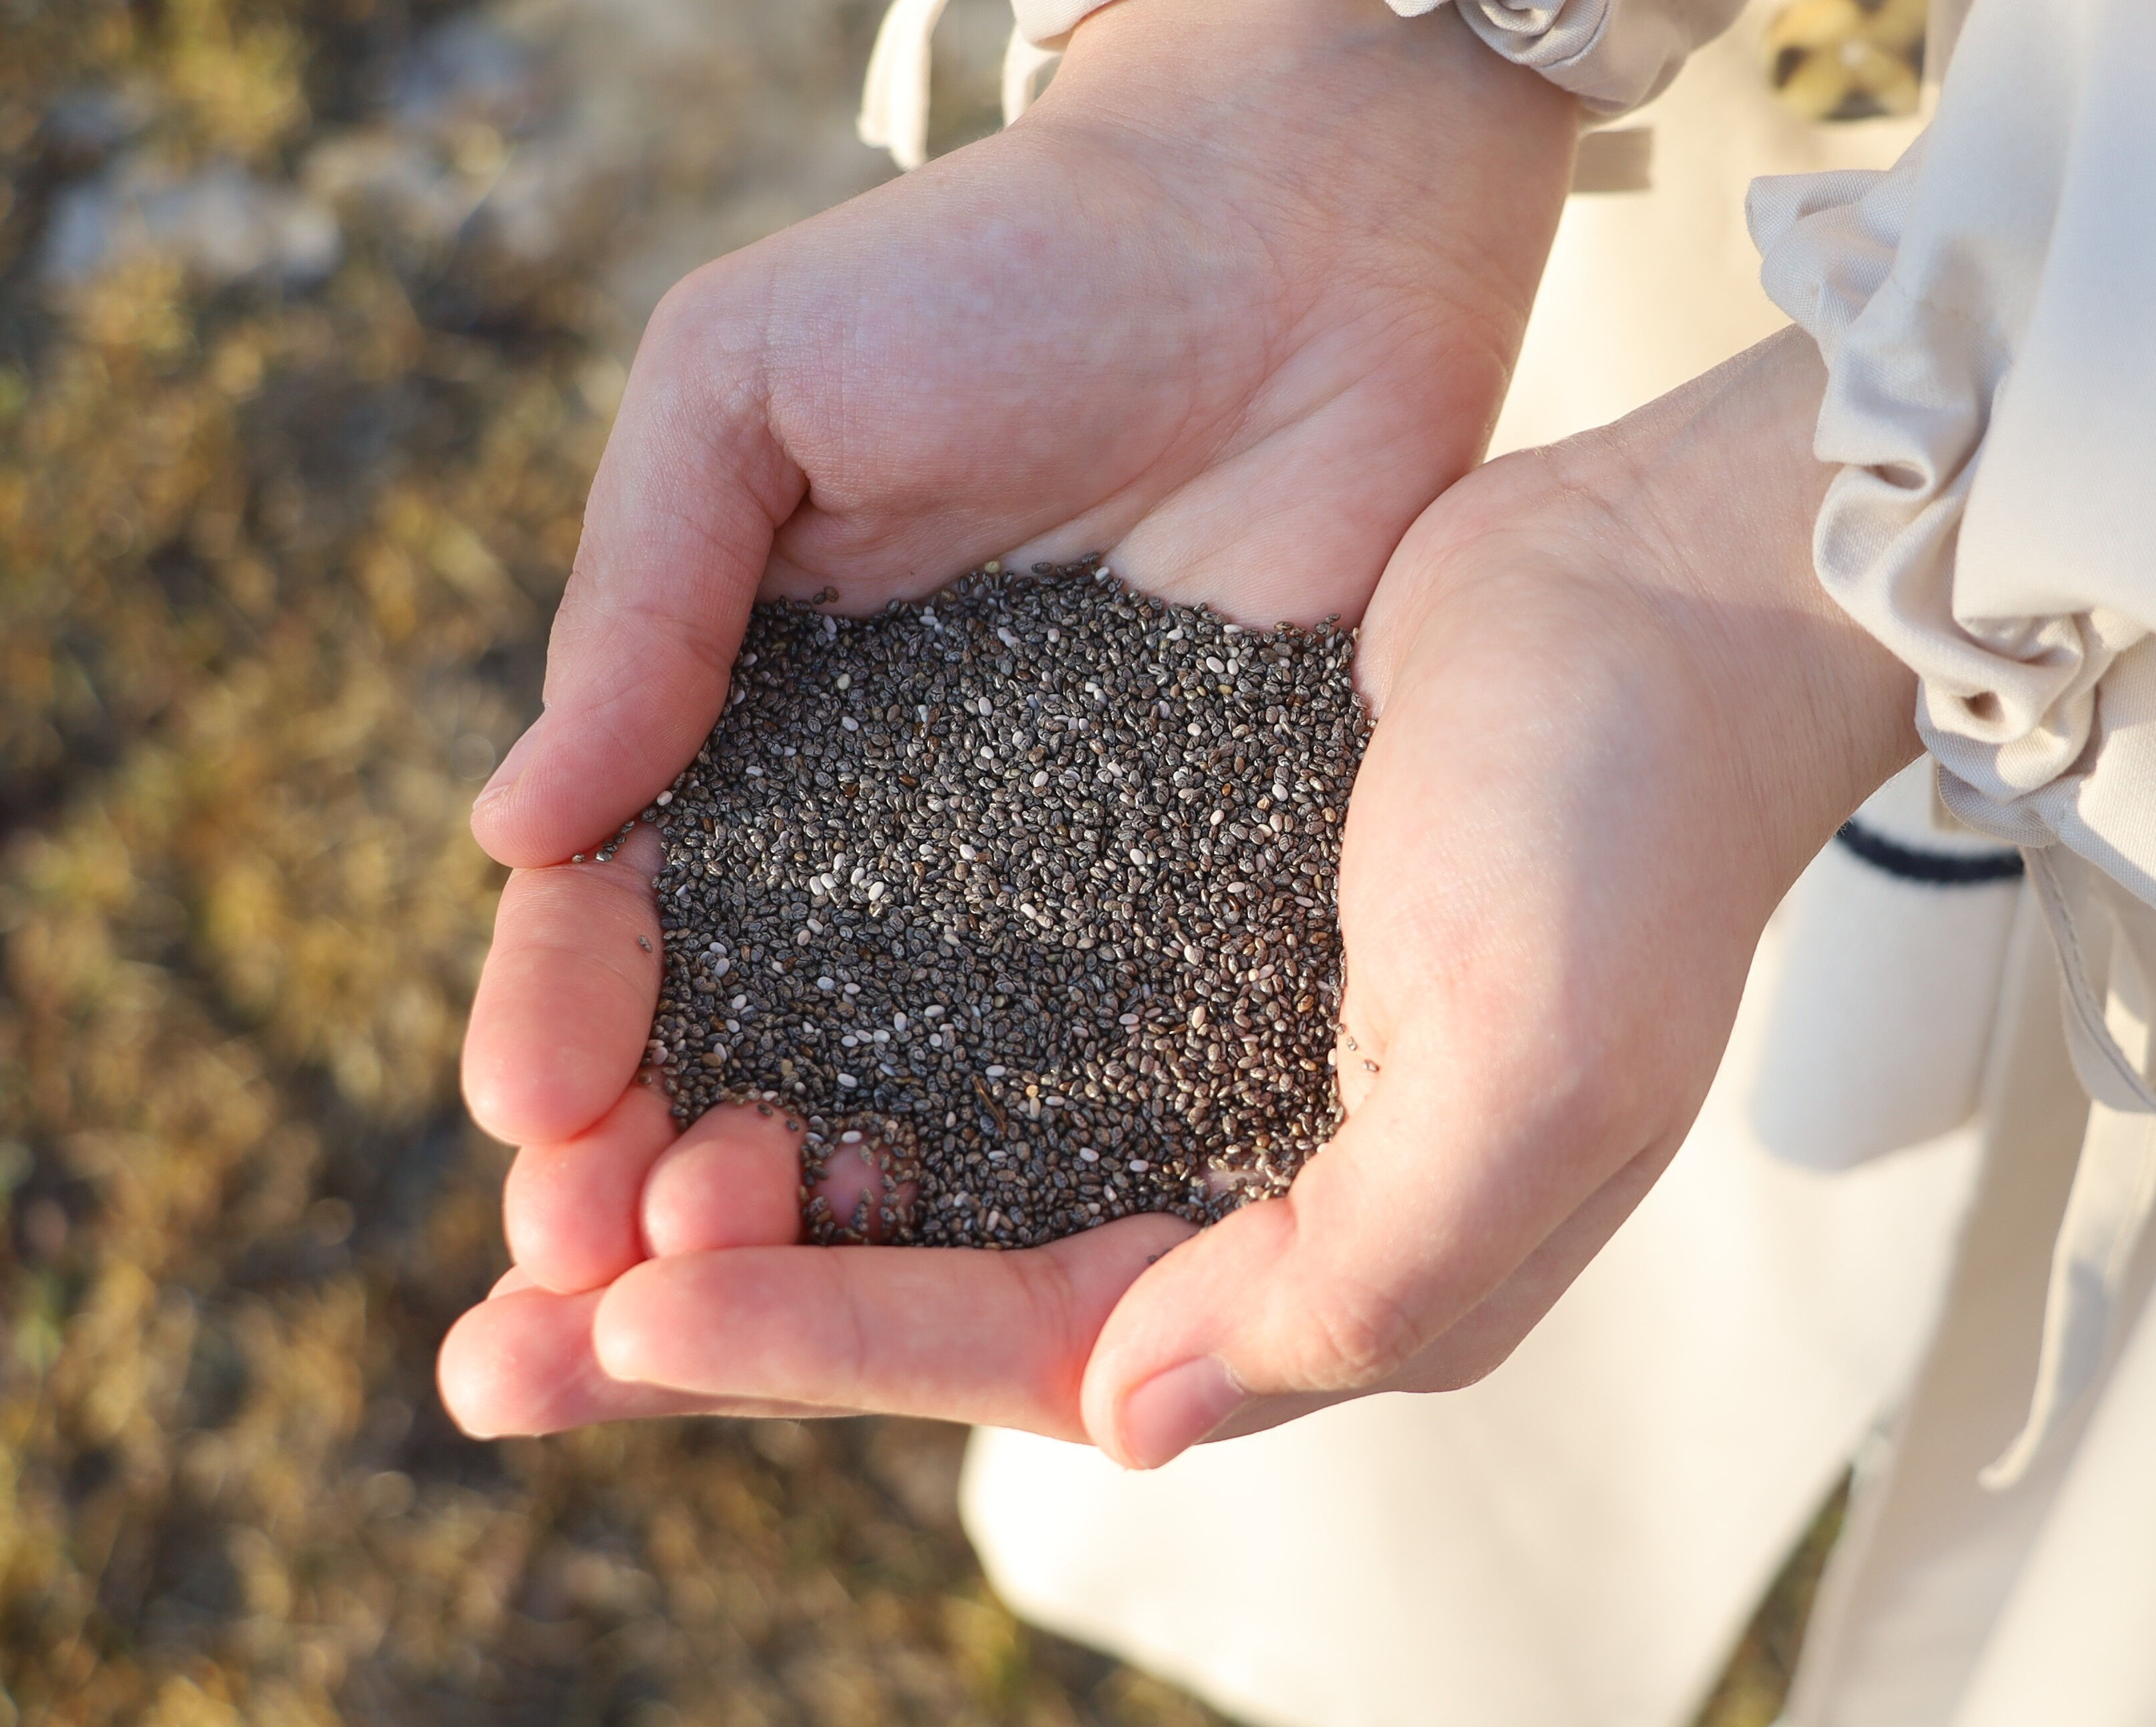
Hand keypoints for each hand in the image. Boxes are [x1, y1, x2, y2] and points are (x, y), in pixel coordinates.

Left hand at [440, 329, 1920, 1453]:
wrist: (1663, 591)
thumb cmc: (1628, 831)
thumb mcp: (1534, 1084)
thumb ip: (1352, 1281)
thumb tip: (1129, 1420)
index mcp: (1328, 1256)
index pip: (1030, 1344)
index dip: (821, 1342)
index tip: (619, 1316)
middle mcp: (1236, 1176)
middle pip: (934, 1285)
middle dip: (720, 1323)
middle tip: (492, 1352)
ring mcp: (1186, 1044)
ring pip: (915, 1161)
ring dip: (731, 1189)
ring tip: (544, 1196)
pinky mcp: (1151, 914)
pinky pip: (949, 1021)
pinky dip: (813, 1044)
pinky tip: (688, 1035)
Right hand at [442, 0, 1575, 1429]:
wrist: (1288, 238)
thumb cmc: (998, 274)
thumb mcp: (748, 387)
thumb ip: (639, 600)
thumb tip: (513, 829)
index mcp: (747, 724)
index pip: (622, 913)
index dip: (563, 1021)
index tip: (527, 1120)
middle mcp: (878, 838)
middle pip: (743, 1042)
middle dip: (648, 1167)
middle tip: (592, 1271)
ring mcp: (1034, 888)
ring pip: (895, 1089)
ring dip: (804, 1209)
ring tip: (738, 1296)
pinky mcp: (1187, 901)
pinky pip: (1092, 1062)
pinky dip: (1016, 1165)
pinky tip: (962, 1255)